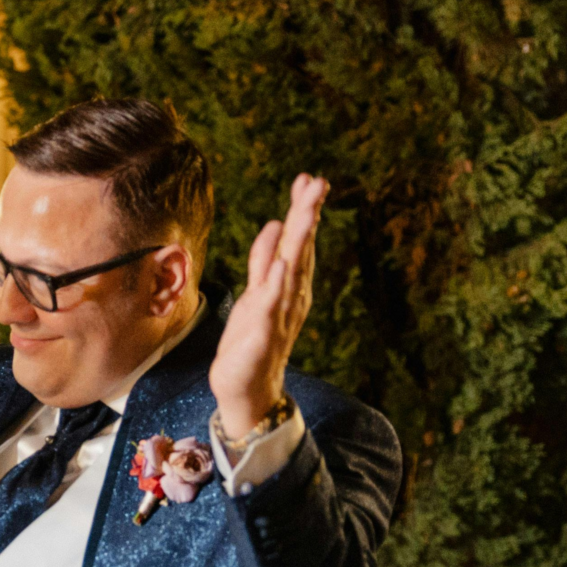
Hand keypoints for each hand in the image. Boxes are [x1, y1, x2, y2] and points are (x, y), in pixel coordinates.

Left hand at [211, 174, 327, 438]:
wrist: (248, 388)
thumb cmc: (253, 338)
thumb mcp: (257, 289)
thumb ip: (265, 258)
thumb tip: (277, 222)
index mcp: (290, 283)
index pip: (299, 240)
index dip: (303, 209)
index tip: (309, 178)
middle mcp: (291, 294)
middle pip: (301, 247)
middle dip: (308, 214)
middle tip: (318, 182)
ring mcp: (280, 312)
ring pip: (292, 269)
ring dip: (299, 239)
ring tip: (306, 210)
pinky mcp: (264, 332)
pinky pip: (273, 303)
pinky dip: (279, 282)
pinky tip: (284, 262)